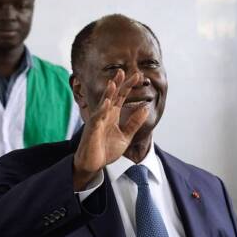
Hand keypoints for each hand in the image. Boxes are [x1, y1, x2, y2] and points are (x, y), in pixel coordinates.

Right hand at [72, 69, 150, 189]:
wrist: (94, 164)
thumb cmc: (106, 150)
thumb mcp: (125, 136)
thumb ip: (134, 123)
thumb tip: (145, 108)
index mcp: (113, 115)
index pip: (121, 96)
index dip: (128, 86)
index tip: (138, 75)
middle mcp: (104, 115)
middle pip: (111, 96)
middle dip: (117, 84)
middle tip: (123, 71)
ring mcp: (97, 122)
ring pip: (103, 105)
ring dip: (108, 94)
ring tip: (114, 83)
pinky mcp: (92, 131)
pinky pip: (97, 119)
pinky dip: (102, 111)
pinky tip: (107, 104)